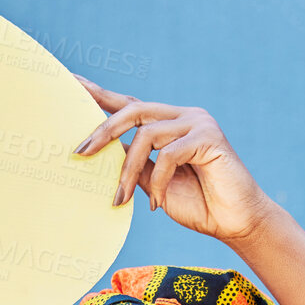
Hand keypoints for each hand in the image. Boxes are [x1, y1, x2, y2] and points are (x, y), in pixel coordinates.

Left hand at [71, 73, 273, 243]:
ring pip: (147, 135)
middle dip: (103, 131)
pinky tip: (157, 203)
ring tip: (121, 199)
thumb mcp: (154, 182)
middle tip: (79, 152)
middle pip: (132, 110)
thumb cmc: (197, 204)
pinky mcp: (209, 137)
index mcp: (167, 124)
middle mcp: (182, 115)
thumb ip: (134, 163)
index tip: (69, 82)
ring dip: (128, 170)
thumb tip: (102, 151)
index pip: (127, 103)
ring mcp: (197, 122)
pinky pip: (169, 154)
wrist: (234, 222)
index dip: (98, 93)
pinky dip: (159, 181)